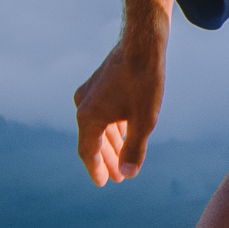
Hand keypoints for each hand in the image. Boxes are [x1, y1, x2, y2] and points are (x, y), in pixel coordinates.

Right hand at [73, 17, 163, 186]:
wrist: (143, 44)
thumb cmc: (145, 82)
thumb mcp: (144, 121)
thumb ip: (134, 149)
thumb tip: (128, 173)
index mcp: (89, 117)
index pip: (88, 152)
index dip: (96, 169)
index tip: (103, 183)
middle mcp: (83, 105)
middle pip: (92, 140)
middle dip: (106, 160)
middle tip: (118, 177)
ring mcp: (89, 92)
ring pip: (98, 126)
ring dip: (110, 144)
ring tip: (121, 159)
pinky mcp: (99, 83)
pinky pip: (102, 112)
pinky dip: (111, 126)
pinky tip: (123, 133)